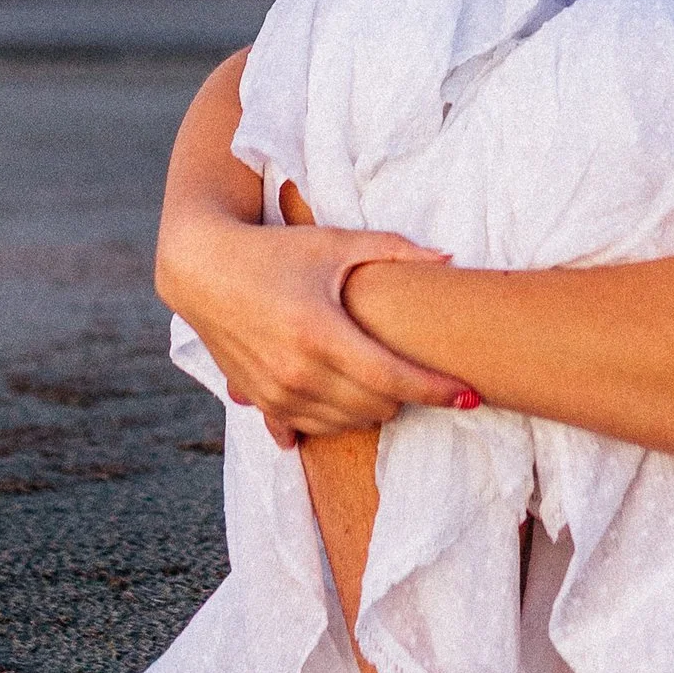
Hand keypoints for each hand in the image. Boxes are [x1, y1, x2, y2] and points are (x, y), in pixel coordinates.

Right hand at [164, 198, 474, 451]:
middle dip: (405, 392)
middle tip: (415, 367)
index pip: (394, 378)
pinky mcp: (260, 403)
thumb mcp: (334, 243)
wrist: (202, 269)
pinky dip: (335, 417)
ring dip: (373, 407)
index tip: (471, 394)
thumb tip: (449, 257)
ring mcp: (275, 394)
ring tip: (379, 375)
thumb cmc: (275, 250)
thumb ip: (393, 249)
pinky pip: (312, 429)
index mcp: (321, 333)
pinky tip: (342, 396)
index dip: (438, 389)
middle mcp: (296, 372)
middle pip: (377, 407)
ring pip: (348, 424)